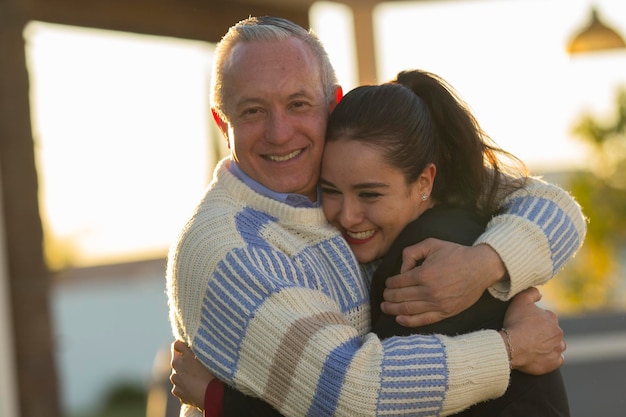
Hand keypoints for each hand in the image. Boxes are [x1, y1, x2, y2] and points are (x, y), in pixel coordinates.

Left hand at [170, 340, 214, 409]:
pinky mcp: (178, 393)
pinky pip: (181, 387)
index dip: (183, 345)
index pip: (176, 346)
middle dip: (184, 361)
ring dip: (185, 374)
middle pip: (177, 361)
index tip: (188, 346)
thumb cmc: (209, 373)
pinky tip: (196, 387)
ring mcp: (176, 383)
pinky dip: (186, 386)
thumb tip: (188, 344)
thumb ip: (193, 349)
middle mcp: (174, 371)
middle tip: (196, 363)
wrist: (210, 395)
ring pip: (178, 375)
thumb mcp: (203, 356)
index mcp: (179, 359)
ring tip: (198, 377)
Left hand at [380, 240, 505, 326]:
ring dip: (393, 310)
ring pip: (408, 310)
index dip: (389, 284)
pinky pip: (423, 320)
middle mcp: (429, 291)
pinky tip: (399, 319)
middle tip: (384, 296)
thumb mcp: (431, 244)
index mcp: (424, 274)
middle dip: (388, 297)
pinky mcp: (445, 313)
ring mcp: (437, 304)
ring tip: (386, 307)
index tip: (387, 284)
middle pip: (400, 297)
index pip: (398, 282)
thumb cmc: (456, 254)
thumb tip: (401, 269)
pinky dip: (408, 321)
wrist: (481, 267)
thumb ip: (411, 252)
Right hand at [502, 287, 565, 374]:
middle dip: (543, 333)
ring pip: (557, 345)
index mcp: (552, 318)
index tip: (526, 324)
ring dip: (549, 346)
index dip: (535, 320)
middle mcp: (558, 333)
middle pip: (552, 332)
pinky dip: (551, 359)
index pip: (546, 317)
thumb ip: (531, 292)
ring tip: (535, 347)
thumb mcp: (520, 300)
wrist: (513, 346)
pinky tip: (541, 357)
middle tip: (528, 336)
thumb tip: (539, 292)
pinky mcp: (554, 362)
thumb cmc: (516, 323)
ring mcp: (557, 348)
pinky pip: (556, 360)